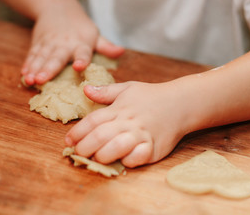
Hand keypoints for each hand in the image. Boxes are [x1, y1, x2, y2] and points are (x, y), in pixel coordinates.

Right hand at [21, 10, 123, 85]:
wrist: (57, 6)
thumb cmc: (80, 26)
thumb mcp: (95, 34)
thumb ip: (106, 46)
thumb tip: (121, 51)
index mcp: (81, 43)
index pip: (83, 52)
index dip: (82, 60)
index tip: (80, 67)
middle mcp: (64, 44)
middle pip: (56, 58)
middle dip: (48, 69)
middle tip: (41, 80)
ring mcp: (49, 44)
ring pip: (41, 58)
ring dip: (34, 69)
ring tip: (29, 80)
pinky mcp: (38, 43)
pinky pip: (32, 55)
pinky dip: (27, 64)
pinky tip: (23, 75)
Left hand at [65, 81, 193, 167]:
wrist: (181, 103)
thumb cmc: (151, 96)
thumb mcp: (127, 88)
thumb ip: (105, 91)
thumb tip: (85, 90)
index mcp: (119, 108)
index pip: (93, 120)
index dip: (78, 131)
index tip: (68, 140)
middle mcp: (128, 121)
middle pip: (101, 135)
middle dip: (85, 147)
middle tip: (78, 153)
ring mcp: (142, 135)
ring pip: (117, 146)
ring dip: (103, 155)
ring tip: (95, 159)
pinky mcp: (154, 147)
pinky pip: (139, 157)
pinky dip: (128, 160)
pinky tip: (121, 161)